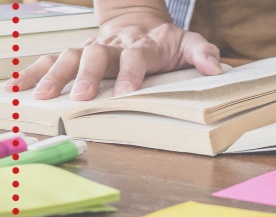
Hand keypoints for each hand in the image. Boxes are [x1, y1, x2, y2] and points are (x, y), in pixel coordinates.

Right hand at [4, 8, 221, 100]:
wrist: (137, 20)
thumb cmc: (164, 40)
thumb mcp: (188, 42)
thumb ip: (203, 53)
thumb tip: (216, 68)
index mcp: (141, 45)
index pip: (136, 58)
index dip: (131, 74)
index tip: (126, 93)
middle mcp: (112, 45)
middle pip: (97, 56)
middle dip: (88, 76)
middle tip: (80, 97)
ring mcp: (90, 47)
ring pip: (69, 57)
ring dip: (55, 76)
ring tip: (42, 97)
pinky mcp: (75, 52)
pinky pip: (51, 60)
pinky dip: (33, 72)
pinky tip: (17, 88)